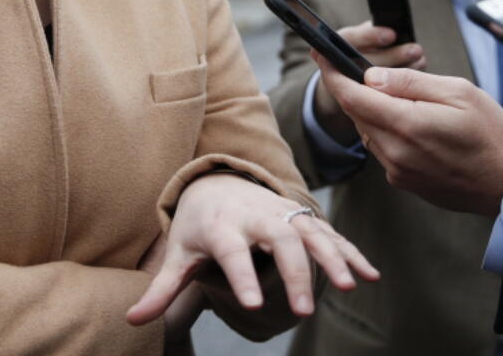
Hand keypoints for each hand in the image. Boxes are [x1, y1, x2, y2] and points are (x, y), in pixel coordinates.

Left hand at [126, 173, 377, 327]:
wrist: (217, 181)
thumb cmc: (197, 226)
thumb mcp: (178, 252)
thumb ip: (162, 288)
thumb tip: (131, 320)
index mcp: (222, 226)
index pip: (232, 252)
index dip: (241, 277)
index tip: (251, 304)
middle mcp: (256, 215)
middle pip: (279, 239)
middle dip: (295, 273)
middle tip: (303, 312)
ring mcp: (283, 213)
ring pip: (312, 232)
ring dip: (332, 258)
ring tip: (349, 287)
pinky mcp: (302, 217)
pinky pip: (331, 233)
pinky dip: (351, 252)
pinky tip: (371, 276)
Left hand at [314, 53, 502, 215]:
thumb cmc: (490, 134)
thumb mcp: (458, 92)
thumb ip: (410, 83)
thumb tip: (371, 77)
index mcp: (407, 125)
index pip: (353, 97)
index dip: (332, 74)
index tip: (320, 56)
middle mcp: (395, 152)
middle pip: (357, 114)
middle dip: (354, 89)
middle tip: (361, 70)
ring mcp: (397, 171)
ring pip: (367, 132)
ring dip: (373, 112)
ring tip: (402, 99)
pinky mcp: (403, 182)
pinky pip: (382, 149)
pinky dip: (387, 131)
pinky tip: (412, 124)